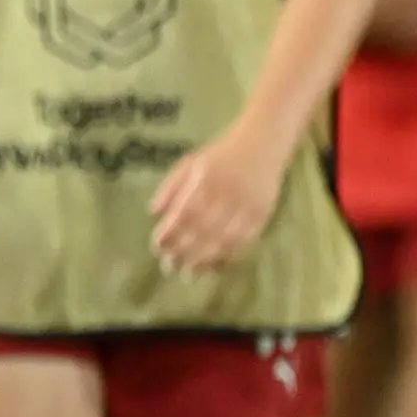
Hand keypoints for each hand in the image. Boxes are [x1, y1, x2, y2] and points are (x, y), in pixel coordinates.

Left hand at [150, 126, 281, 277]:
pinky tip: (216, 266)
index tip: (157, 247)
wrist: (263, 142)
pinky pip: (246, 240)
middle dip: (183, 253)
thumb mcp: (189, 163)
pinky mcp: (263, 213)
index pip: (183, 214)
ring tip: (189, 274)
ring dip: (205, 260)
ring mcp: (246, 206)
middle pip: (202, 231)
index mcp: (203, 181)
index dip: (170, 233)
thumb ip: (170, 188)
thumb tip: (153, 214)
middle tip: (168, 268)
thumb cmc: (220, 154)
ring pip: (224, 240)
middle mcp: (225, 195)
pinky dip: (230, 256)